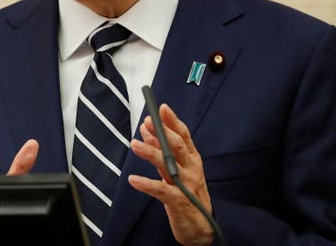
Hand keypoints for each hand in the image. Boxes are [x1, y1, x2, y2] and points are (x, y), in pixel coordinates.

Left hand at [128, 104, 213, 245]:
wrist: (202, 226)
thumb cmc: (188, 193)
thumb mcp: (175, 169)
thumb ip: (162, 150)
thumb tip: (147, 129)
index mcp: (192, 160)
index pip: (184, 136)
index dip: (173, 121)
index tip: (162, 108)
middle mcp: (191, 169)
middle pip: (178, 146)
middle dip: (162, 132)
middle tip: (147, 122)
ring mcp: (186, 185)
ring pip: (168, 164)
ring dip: (151, 152)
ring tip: (134, 144)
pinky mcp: (178, 201)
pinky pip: (161, 190)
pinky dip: (146, 184)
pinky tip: (133, 180)